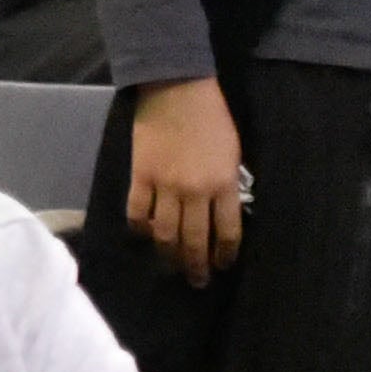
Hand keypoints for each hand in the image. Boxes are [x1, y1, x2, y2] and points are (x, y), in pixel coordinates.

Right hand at [124, 76, 244, 272]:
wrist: (177, 90)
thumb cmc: (213, 119)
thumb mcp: (233, 154)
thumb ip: (227, 185)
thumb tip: (221, 212)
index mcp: (223, 185)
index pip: (227, 232)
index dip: (225, 254)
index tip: (222, 265)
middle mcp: (195, 192)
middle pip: (194, 240)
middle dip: (196, 265)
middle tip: (196, 281)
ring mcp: (165, 185)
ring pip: (165, 233)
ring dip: (168, 254)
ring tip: (170, 265)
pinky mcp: (140, 176)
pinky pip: (137, 212)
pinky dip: (140, 228)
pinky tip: (143, 235)